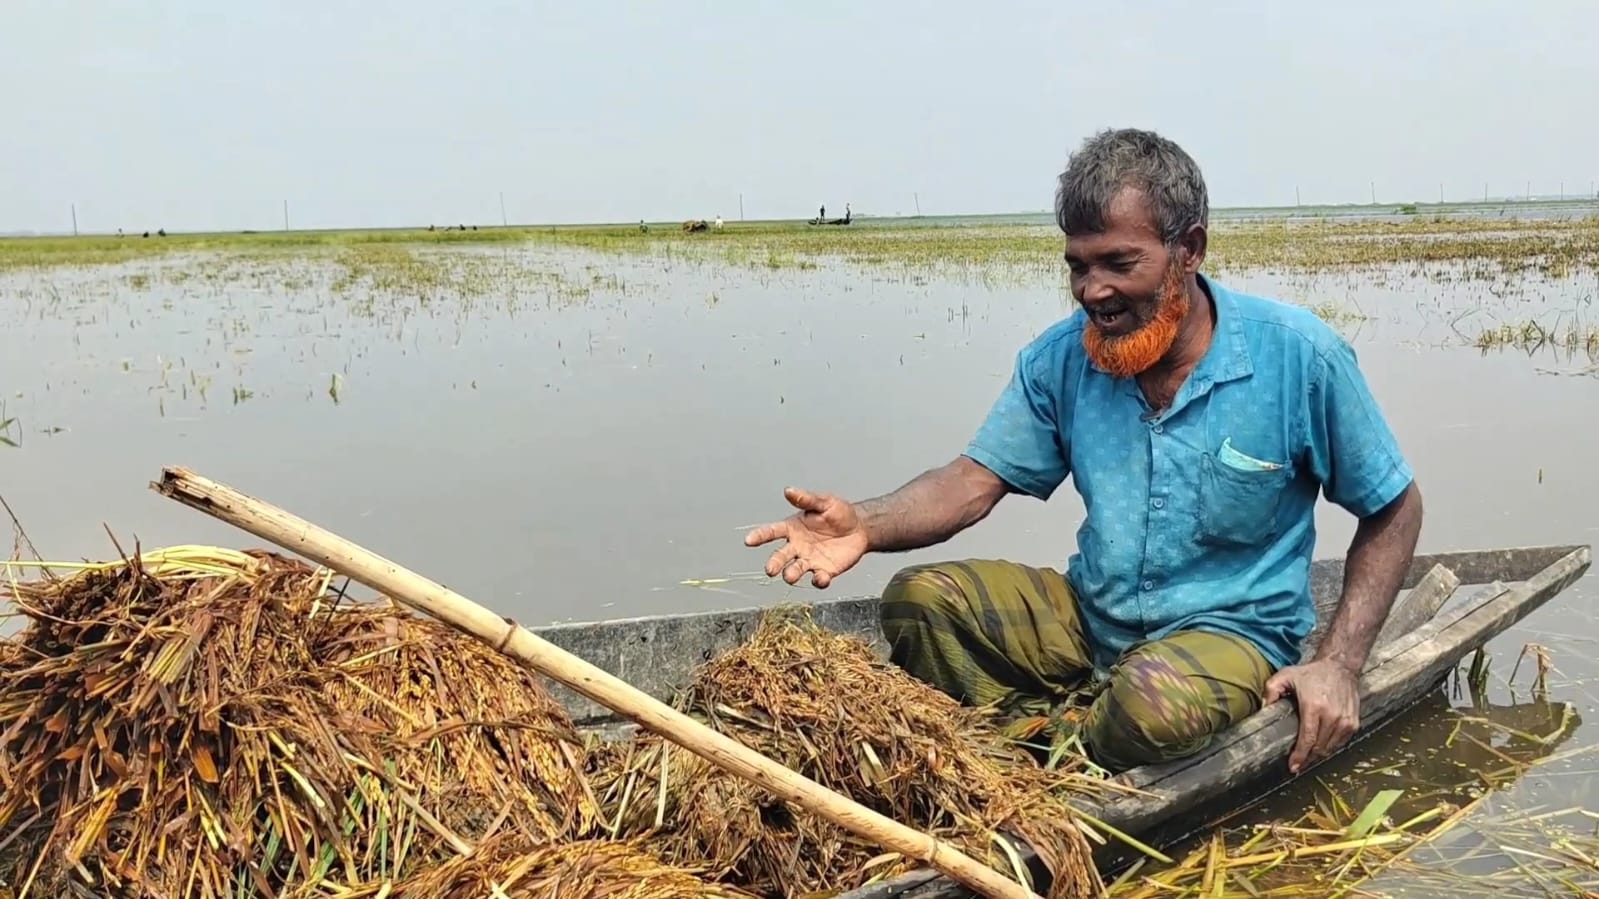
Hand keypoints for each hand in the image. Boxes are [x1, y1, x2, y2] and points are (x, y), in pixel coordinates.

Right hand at [743, 487, 868, 587]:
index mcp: (793, 528)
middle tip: (770, 570)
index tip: (748, 541)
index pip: (772, 532)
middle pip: (780, 557)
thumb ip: (806, 499)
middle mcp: (797, 547)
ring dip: (791, 575)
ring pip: (794, 571)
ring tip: (790, 575)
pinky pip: (818, 579)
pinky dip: (818, 581)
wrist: (861, 529)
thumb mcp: (824, 502)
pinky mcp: (824, 571)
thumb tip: (788, 490)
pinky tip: (821, 577)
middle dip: (774, 563)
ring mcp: (809, 561)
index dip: (759, 536)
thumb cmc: (839, 513)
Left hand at [1263, 658, 1360, 774]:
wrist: (1340, 666)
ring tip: (1307, 757)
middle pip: (1319, 748)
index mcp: (1314, 707)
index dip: (1300, 756)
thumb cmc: (1312, 673)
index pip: (1308, 739)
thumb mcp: (1285, 676)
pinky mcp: (1353, 723)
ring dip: (1318, 755)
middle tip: (1297, 764)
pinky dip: (1330, 747)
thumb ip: (1270, 691)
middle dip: (1307, 758)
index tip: (1293, 766)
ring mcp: (1345, 721)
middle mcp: (1332, 716)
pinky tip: (1320, 746)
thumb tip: (1263, 708)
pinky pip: (1340, 742)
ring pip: (1330, 748)